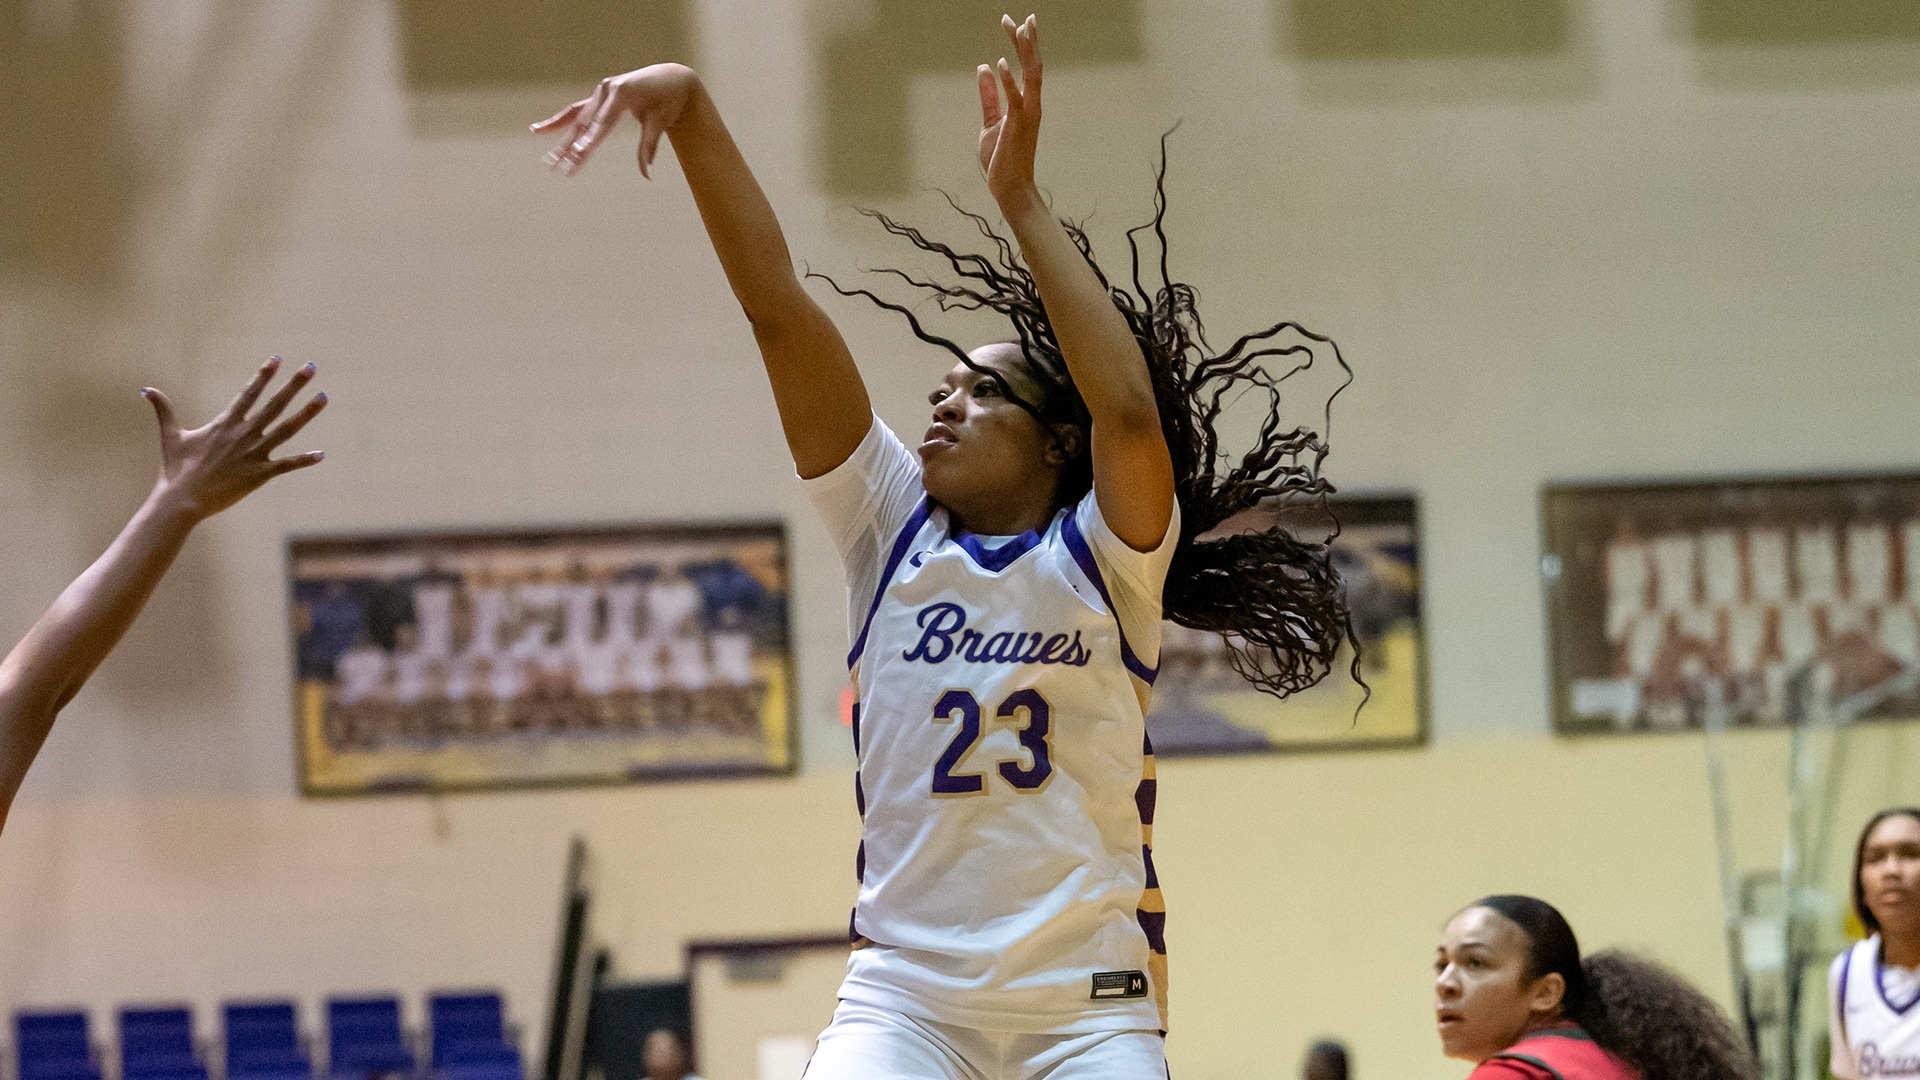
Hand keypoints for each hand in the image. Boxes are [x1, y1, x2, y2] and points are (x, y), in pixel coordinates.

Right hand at [143, 356, 327, 520]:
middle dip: (293, 385)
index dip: (263, 375)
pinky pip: (286, 465)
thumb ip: (164, 411)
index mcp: (225, 424)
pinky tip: (321, 455)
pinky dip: (304, 460)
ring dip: (306, 413)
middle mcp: (243, 434)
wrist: (181, 500)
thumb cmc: (175, 470)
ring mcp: (253, 453)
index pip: (249, 393)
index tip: (277, 359)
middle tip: (311, 367)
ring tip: (323, 397)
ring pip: (287, 429)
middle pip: (274, 404)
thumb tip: (146, 390)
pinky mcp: (259, 474)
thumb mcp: (171, 437)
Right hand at [532, 63, 699, 178]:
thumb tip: (648, 174)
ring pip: (577, 121)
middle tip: (559, 168)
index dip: (591, 139)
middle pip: (586, 124)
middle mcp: (606, 91)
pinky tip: (537, 129)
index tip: (579, 153)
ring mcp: (599, 94)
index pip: (603, 122)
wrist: (669, 78)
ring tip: (548, 161)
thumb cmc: (667, 100)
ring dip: (562, 142)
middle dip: (573, 148)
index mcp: (621, 92)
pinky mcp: (597, 99)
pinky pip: (574, 112)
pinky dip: (557, 122)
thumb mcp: (660, 120)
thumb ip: (649, 146)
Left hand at [977, 14, 1041, 205]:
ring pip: (1031, 76)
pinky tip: (1000, 63)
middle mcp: (1032, 105)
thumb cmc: (1002, 158)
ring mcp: (1027, 114)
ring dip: (1025, 52)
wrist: (1011, 188)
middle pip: (1033, 65)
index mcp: (1026, 103)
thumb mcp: (990, 122)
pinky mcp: (1017, 126)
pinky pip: (1014, 99)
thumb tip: (984, 67)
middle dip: (1028, 40)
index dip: (1022, 44)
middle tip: (1024, 16)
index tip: (1015, 22)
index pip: (1026, 66)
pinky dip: (1008, 81)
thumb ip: (989, 95)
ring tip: (1020, 28)